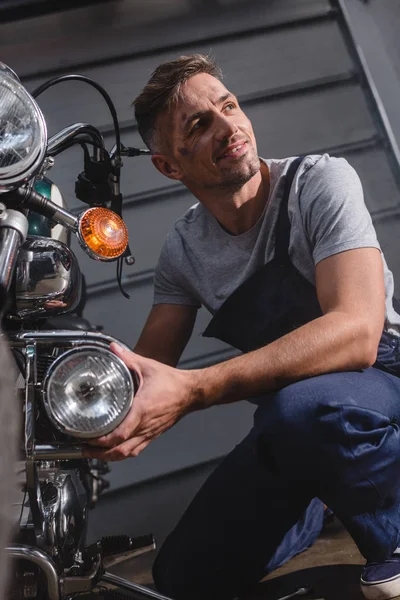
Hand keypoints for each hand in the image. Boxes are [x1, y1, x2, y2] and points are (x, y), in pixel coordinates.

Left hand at [83, 342, 199, 460]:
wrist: (190, 392)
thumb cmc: (172, 382)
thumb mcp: (147, 366)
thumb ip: (128, 357)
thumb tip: (113, 348)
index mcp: (142, 409)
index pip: (120, 433)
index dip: (101, 440)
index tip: (87, 437)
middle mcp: (145, 425)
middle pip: (119, 449)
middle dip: (98, 452)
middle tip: (83, 447)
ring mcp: (149, 432)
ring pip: (126, 453)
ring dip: (108, 456)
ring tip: (92, 453)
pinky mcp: (152, 434)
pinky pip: (135, 450)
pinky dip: (121, 454)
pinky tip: (112, 452)